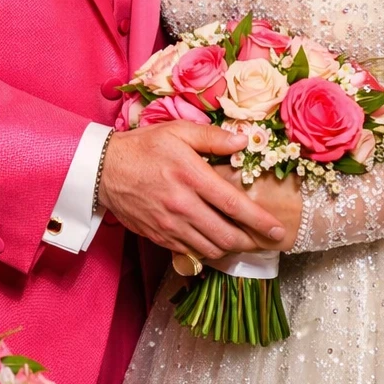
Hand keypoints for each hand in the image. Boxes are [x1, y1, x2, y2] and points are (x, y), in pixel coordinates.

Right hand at [97, 123, 287, 260]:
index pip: (233, 204)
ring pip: (211, 248)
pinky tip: (215, 241)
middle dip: (251, 242)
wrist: (105, 170)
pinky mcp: (159, 237)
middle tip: (265, 240)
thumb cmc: (144, 146)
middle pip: (226, 235)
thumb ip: (212, 138)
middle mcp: (182, 205)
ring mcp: (170, 225)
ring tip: (243, 241)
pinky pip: (191, 252)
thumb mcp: (178, 131)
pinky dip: (208, 251)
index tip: (278, 230)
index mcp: (191, 176)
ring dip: (231, 248)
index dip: (259, 221)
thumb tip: (242, 141)